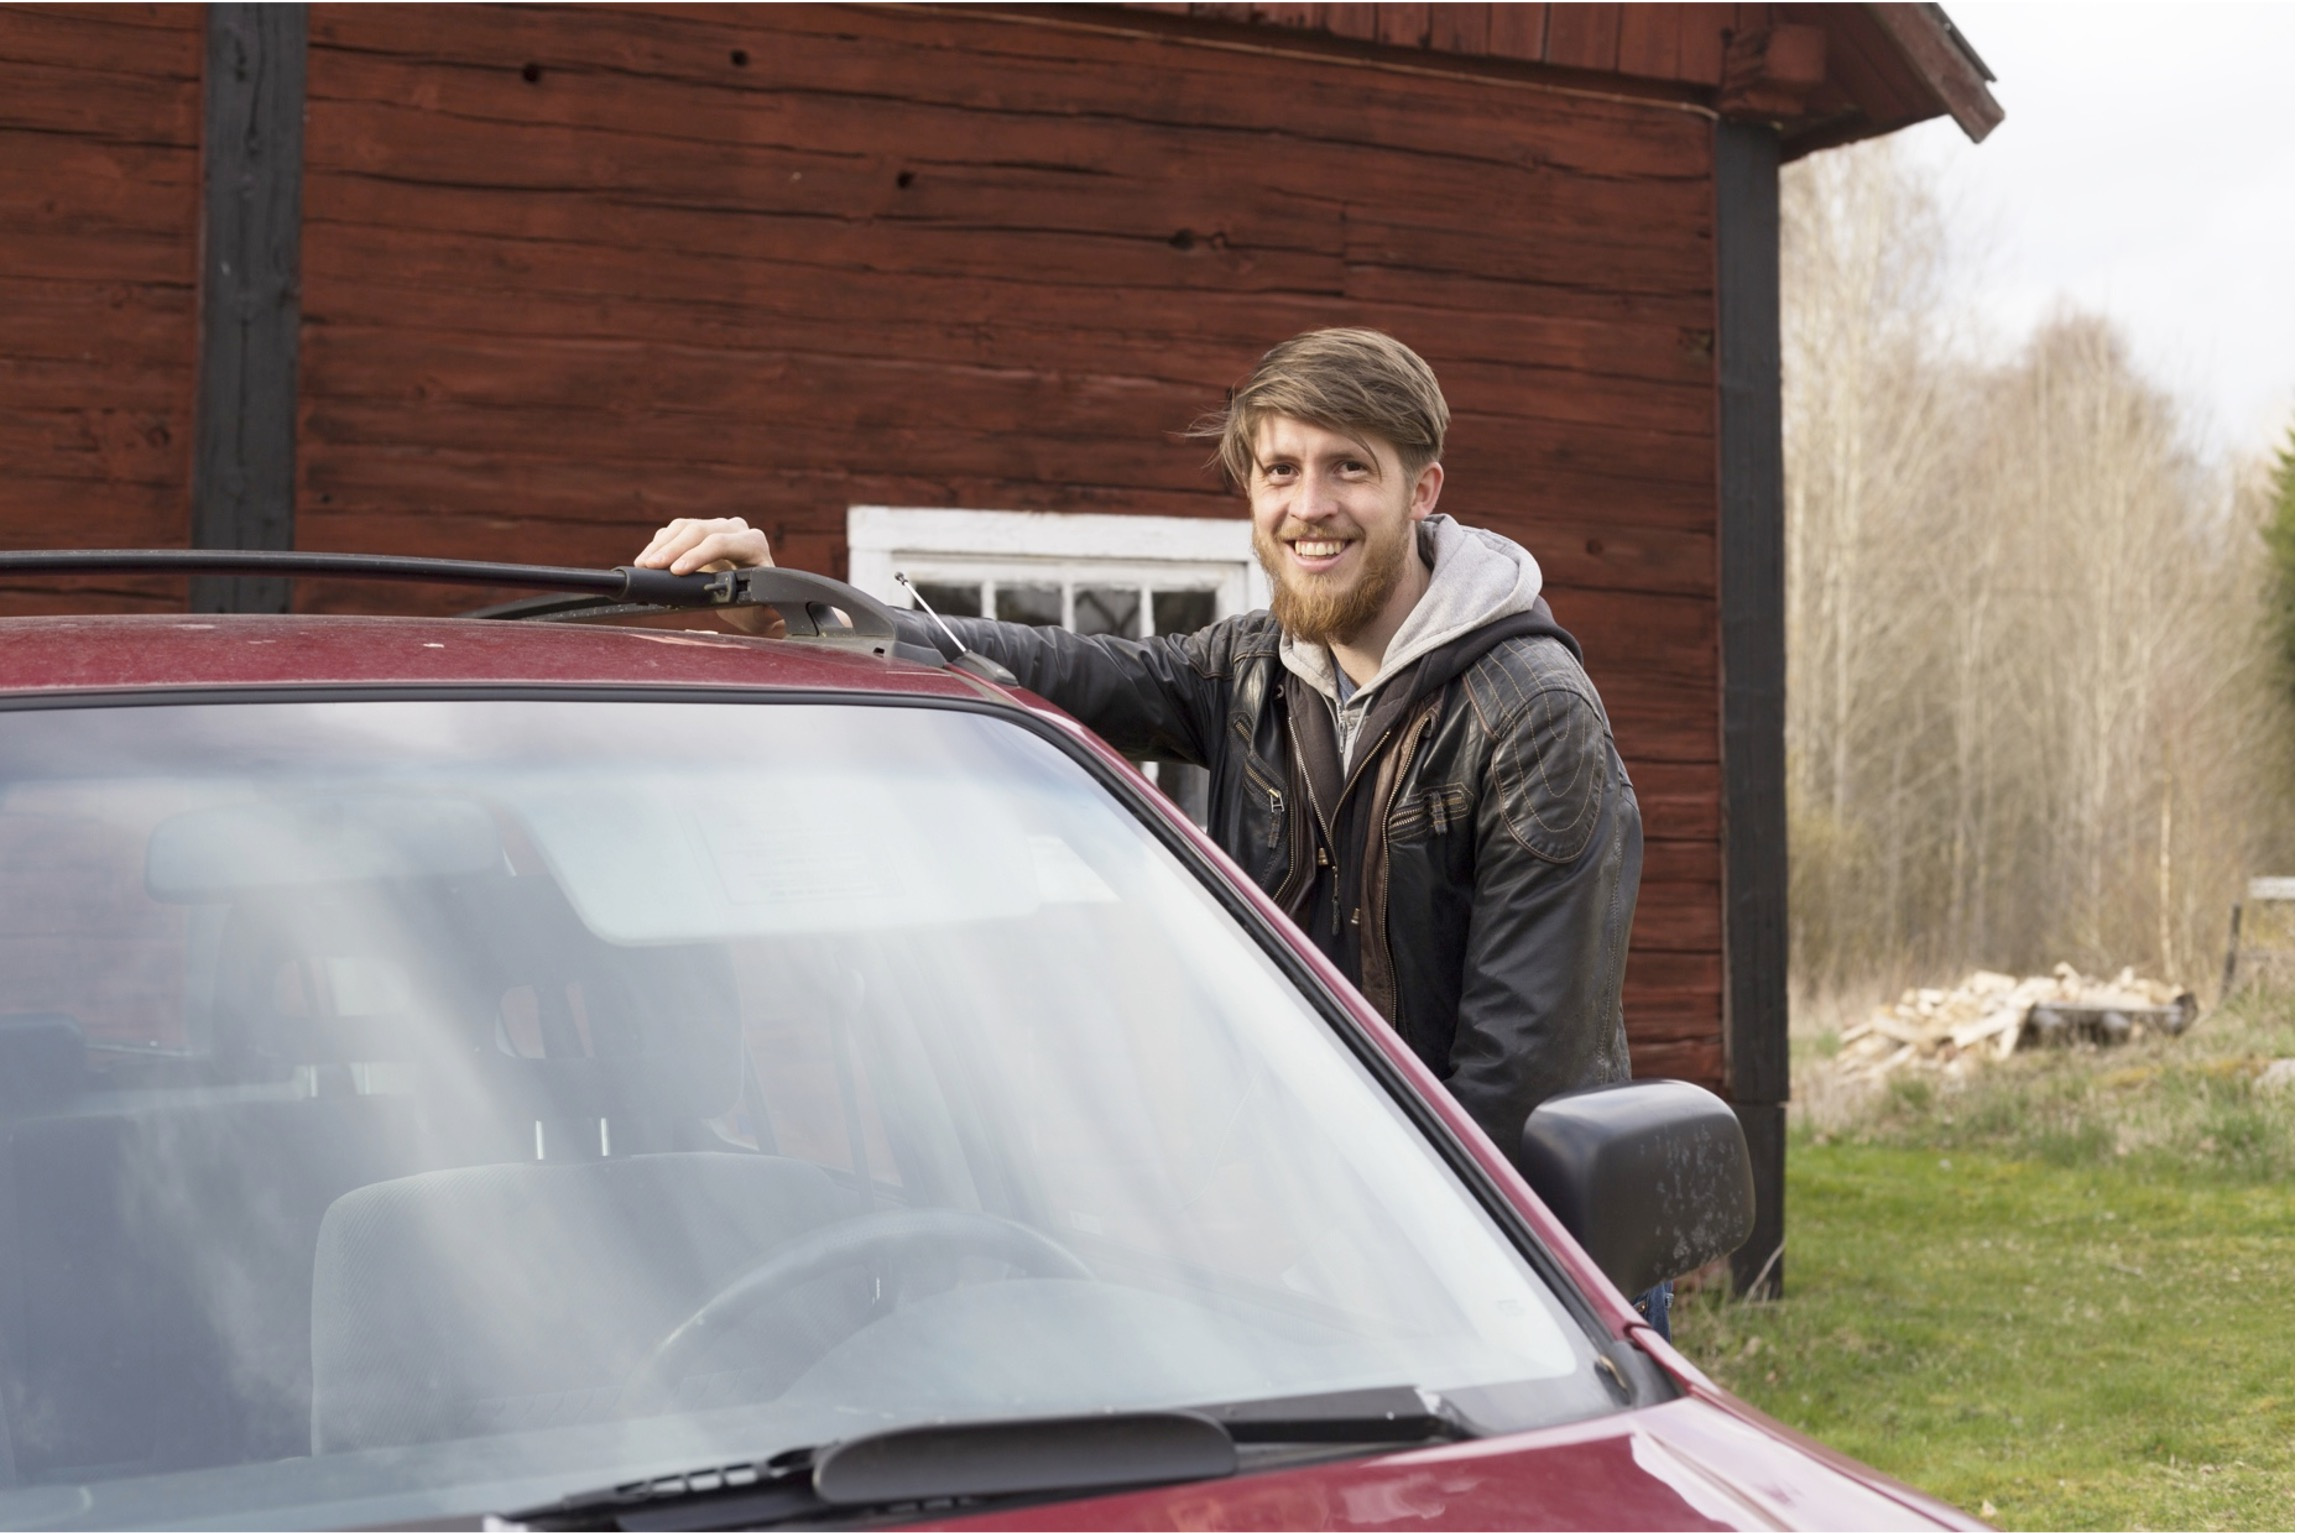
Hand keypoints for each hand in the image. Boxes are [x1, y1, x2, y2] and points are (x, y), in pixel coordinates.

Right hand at [633, 517, 782, 637]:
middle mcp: (735, 529)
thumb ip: (768, 611)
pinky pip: (674, 531)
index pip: (721, 542)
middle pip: (699, 530)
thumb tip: (771, 608)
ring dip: (660, 545)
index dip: (698, 555)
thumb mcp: (764, 612)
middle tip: (651, 567)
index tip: (677, 571)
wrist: (751, 597)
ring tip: (644, 564)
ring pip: (683, 527)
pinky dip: (658, 544)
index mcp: (753, 544)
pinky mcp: (698, 531)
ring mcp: (715, 527)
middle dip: (672, 549)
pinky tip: (646, 560)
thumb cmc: (758, 606)